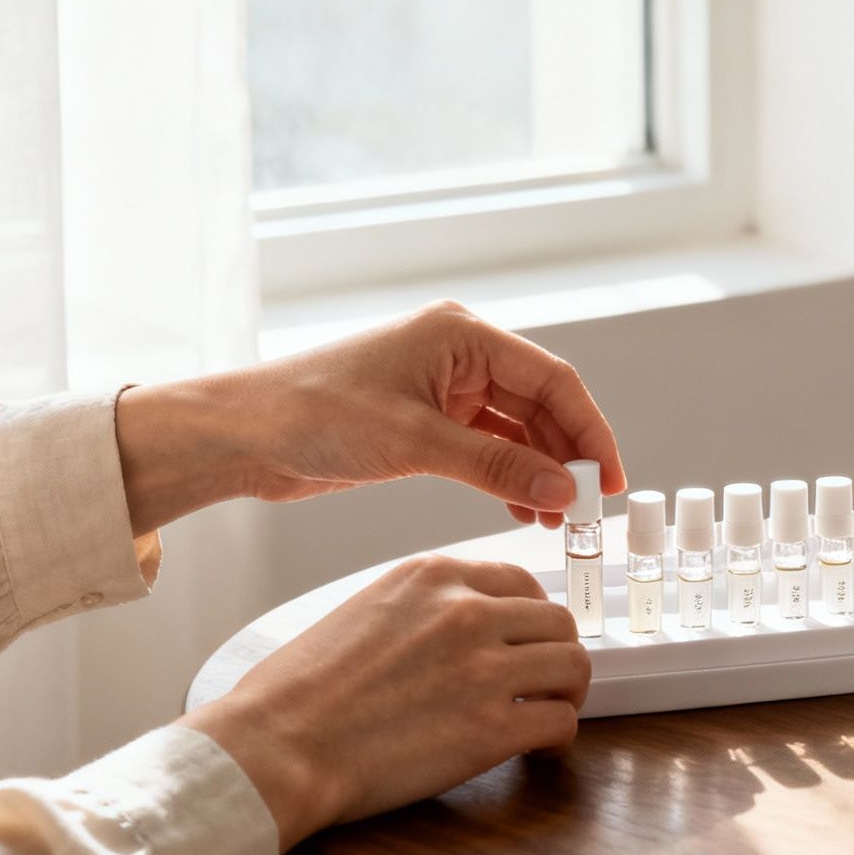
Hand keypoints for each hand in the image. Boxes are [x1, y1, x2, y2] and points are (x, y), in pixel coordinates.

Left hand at [115, 302, 627, 533]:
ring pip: (517, 430)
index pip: (552, 380)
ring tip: (553, 518)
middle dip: (566, 456)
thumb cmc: (310, 412)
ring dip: (539, 472)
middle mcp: (457, 355)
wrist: (244, 435)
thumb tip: (560, 489)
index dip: (590, 430)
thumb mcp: (414, 442)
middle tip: (585, 507)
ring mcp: (442, 389)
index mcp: (460, 336)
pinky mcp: (426, 422)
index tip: (609, 478)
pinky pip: (487, 448)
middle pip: (540, 405)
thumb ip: (496, 466)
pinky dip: (507, 478)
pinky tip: (519, 509)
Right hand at [180, 554, 589, 848]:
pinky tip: (534, 752)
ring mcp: (484, 667)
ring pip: (573, 666)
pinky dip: (557, 740)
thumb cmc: (296, 693)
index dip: (531, 620)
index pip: (518, 582)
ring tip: (544, 717)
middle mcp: (466, 611)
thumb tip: (453, 632)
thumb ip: (420, 610)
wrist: (276, 746)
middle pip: (557, 622)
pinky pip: (559, 723)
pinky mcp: (492, 727)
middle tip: (542, 686)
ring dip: (566, 695)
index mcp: (432, 576)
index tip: (525, 645)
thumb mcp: (362, 611)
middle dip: (555, 655)